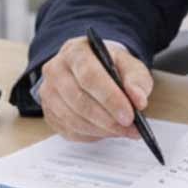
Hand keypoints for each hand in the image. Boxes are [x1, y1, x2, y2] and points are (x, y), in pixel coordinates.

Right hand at [39, 35, 153, 141]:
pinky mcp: (48, 112)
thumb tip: (138, 101)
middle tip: (130, 127)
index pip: (89, 76)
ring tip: (123, 130)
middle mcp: (55, 70)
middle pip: (79, 100)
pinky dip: (92, 134)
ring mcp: (48, 92)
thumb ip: (137, 80)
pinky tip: (107, 130)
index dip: (110, 98)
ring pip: (73, 119)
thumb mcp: (129, 65)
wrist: (90, 67)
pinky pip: (69, 130)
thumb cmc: (109, 66)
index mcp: (75, 52)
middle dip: (108, 119)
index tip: (130, 115)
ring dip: (101, 129)